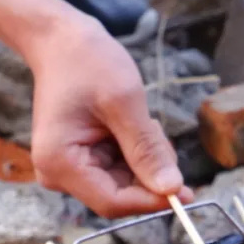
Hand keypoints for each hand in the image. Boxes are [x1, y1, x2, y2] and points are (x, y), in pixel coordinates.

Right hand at [29, 18, 193, 217]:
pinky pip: (118, 171)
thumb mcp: (123, 102)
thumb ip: (147, 150)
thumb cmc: (87, 63)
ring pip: (123, 184)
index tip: (186, 192)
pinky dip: (135, 154)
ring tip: (143, 123)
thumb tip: (171, 189)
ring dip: (144, 161)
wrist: (61, 41)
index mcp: (60, 163)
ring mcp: (67, 170)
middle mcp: (58, 174)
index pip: (113, 202)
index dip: (151, 201)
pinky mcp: (79, 162)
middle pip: (119, 195)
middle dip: (149, 174)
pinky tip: (133, 126)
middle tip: (160, 136)